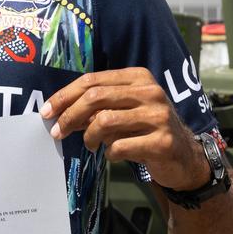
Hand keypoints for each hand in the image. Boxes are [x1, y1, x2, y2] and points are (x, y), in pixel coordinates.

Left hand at [40, 67, 209, 191]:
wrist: (184, 156)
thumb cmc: (146, 129)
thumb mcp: (124, 109)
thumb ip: (97, 106)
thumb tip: (59, 111)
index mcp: (138, 77)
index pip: (92, 81)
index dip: (65, 96)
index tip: (47, 111)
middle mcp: (150, 92)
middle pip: (95, 98)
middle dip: (70, 116)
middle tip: (58, 132)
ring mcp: (159, 116)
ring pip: (104, 121)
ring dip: (89, 137)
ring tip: (90, 145)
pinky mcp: (163, 141)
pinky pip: (120, 146)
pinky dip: (109, 153)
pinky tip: (112, 154)